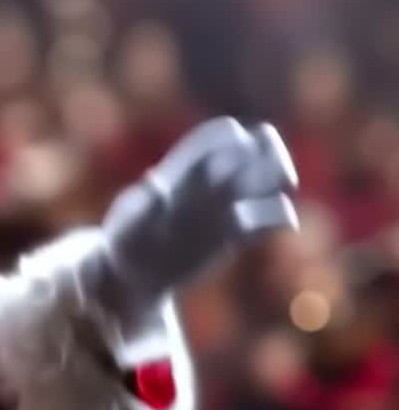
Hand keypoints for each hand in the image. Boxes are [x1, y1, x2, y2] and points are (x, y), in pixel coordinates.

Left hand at [99, 117, 298, 305]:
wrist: (135, 273)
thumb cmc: (125, 242)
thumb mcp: (129, 224)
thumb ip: (145, 206)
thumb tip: (154, 183)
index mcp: (183, 168)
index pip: (219, 136)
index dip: (234, 139)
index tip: (241, 148)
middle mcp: (208, 182)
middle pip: (252, 149)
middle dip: (270, 150)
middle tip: (279, 167)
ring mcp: (224, 205)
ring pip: (265, 179)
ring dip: (280, 175)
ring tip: (284, 184)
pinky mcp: (236, 232)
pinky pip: (268, 217)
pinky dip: (280, 216)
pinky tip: (283, 223)